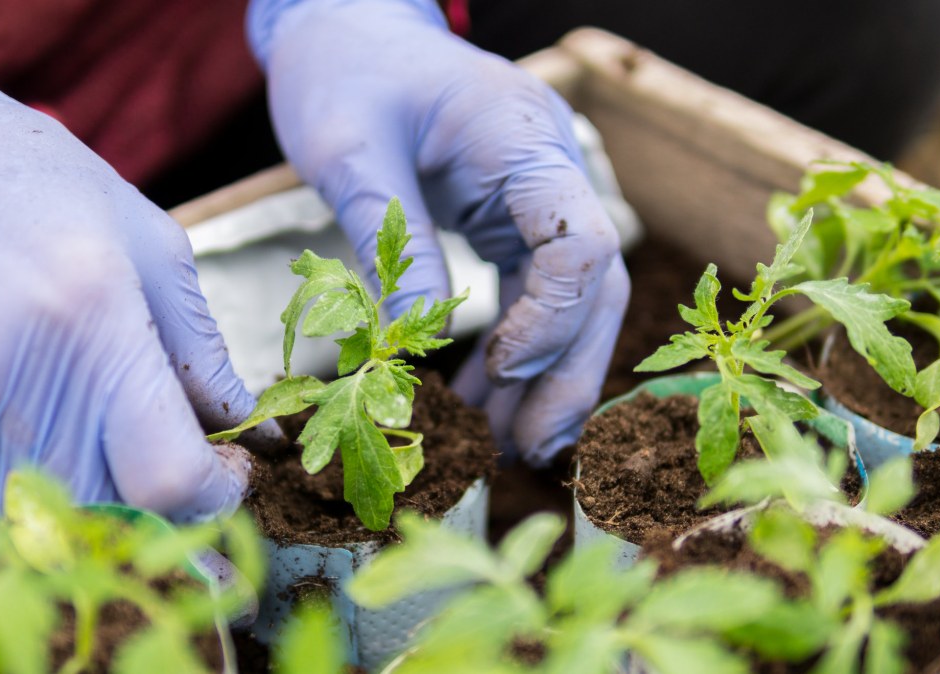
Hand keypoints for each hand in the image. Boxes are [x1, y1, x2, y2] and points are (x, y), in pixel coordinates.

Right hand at [0, 28, 271, 520]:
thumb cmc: (54, 199)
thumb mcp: (159, 253)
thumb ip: (207, 357)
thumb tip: (256, 438)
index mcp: (93, 317)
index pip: (166, 477)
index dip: (213, 496)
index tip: (226, 470)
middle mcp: (12, 371)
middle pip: (112, 514)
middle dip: (164, 507)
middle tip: (176, 456)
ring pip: (52, 523)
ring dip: (99, 502)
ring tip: (105, 428)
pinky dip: (38, 484)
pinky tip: (45, 420)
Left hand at [249, 0, 629, 465]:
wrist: (346, 29)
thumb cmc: (344, 74)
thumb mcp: (350, 154)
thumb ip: (392, 245)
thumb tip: (418, 344)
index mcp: (522, 137)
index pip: (579, 242)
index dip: (551, 320)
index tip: (499, 374)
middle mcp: (550, 165)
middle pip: (594, 284)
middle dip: (567, 371)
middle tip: (529, 450)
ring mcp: (538, 190)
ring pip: (574, 297)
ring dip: (546, 373)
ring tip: (504, 445)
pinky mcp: (514, 214)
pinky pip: (535, 289)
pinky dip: (515, 347)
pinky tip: (485, 399)